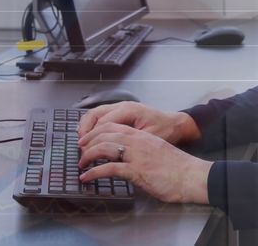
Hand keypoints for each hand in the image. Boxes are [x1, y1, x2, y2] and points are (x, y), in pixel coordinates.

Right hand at [77, 102, 199, 145]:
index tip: (86, 151)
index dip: (93, 138)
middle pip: (95, 114)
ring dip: (86, 127)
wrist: (176, 124)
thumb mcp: (150, 138)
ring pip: (96, 113)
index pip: (103, 122)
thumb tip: (112, 150)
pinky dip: (93, 125)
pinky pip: (101, 115)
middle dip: (85, 131)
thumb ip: (131, 142)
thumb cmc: (166, 130)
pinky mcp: (121, 111)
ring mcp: (121, 106)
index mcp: (129, 110)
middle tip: (81, 148)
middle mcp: (123, 105)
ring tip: (82, 143)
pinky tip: (90, 136)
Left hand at [78, 123, 210, 203]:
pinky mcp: (136, 170)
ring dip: (88, 156)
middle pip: (105, 134)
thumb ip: (142, 149)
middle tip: (80, 150)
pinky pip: (109, 169)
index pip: (113, 126)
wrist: (190, 176)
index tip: (87, 139)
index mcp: (142, 135)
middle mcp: (137, 141)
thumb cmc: (176, 167)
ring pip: (104, 147)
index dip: (96, 131)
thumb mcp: (157, 151)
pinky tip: (87, 178)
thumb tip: (129, 156)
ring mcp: (136, 155)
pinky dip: (94, 173)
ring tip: (81, 164)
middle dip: (88, 141)